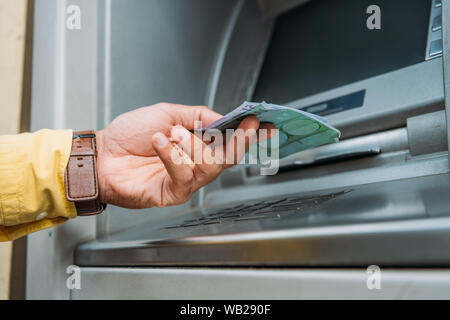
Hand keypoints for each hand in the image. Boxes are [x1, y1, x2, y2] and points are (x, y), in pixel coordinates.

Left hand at [96, 103, 266, 208]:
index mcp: (197, 144)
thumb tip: (223, 119)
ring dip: (191, 145)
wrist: (103, 155)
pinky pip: (184, 175)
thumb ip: (198, 115)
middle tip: (241, 126)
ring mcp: (186, 180)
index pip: (230, 141)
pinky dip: (172, 156)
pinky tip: (159, 143)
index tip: (262, 123)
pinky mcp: (173, 193)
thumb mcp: (168, 113)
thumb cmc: (129, 135)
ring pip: (209, 166)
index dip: (249, 134)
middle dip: (237, 140)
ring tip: (171, 133)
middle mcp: (195, 163)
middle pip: (228, 157)